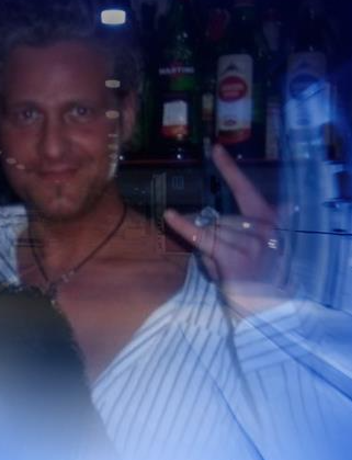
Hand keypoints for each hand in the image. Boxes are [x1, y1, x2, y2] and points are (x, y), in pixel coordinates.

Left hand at [164, 144, 290, 316]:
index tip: (216, 149)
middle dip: (214, 236)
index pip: (247, 190)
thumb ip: (265, 224)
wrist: (267, 311)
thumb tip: (290, 205)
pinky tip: (169, 215)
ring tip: (224, 268)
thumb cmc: (262, 278)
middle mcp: (264, 230)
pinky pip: (202, 236)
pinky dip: (183, 227)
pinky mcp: (234, 256)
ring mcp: (250, 243)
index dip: (230, 169)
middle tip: (226, 260)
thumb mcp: (266, 247)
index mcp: (270, 223)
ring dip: (209, 249)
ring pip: (211, 230)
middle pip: (220, 217)